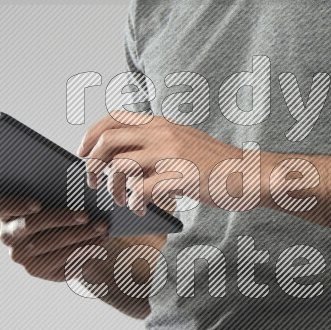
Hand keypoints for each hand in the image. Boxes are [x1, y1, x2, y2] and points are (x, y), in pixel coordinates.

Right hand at [0, 193, 109, 281]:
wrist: (71, 235)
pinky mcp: (38, 270)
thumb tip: (79, 183)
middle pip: (28, 226)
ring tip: (101, 227)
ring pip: (47, 244)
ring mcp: (21, 255)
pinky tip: (98, 242)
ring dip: (78, 235)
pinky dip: (82, 250)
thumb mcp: (56, 194)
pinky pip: (60, 261)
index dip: (16, 205)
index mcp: (5, 210)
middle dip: (60, 219)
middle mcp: (8, 235)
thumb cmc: (60, 205)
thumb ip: (58, 188)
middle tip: (85, 215)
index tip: (38, 204)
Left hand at [77, 113, 257, 215]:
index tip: (83, 154)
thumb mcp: (181, 142)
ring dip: (113, 188)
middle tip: (94, 183)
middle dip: (92, 164)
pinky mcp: (179, 178)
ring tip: (121, 200)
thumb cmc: (214, 164)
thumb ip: (152, 144)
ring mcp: (171, 155)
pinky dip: (134, 204)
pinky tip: (141, 211)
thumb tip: (117, 159)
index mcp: (160, 123)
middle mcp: (162, 133)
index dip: (90, 136)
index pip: (112, 118)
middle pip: (107, 141)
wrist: (248, 174)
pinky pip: (140, 191)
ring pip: (120, 167)